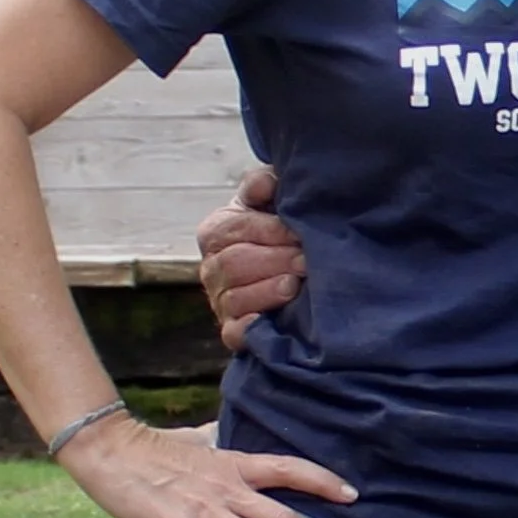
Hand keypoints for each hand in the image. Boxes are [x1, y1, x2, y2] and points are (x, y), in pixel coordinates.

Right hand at [56, 411, 354, 517]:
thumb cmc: (154, 446)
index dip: (324, 481)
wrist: (112, 452)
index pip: (292, 469)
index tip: (353, 496)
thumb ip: (217, 443)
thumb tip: (221, 435)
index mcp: (237, 463)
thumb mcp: (198, 440)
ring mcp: (207, 511)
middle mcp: (230, 487)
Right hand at [197, 164, 305, 351]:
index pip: (236, 229)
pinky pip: (234, 333)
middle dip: (275, 260)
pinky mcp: (232, 329)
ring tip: (296, 285)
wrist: (288, 257)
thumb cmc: (278, 222)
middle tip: (306, 259)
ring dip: (268, 291)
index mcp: (216, 231)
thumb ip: (262, 185)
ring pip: (236, 298)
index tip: (298, 232)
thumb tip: (265, 184)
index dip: (271, 230)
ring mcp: (219, 301)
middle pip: (235, 264)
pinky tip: (271, 320)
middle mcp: (211, 268)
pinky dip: (250, 329)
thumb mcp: (269, 197)